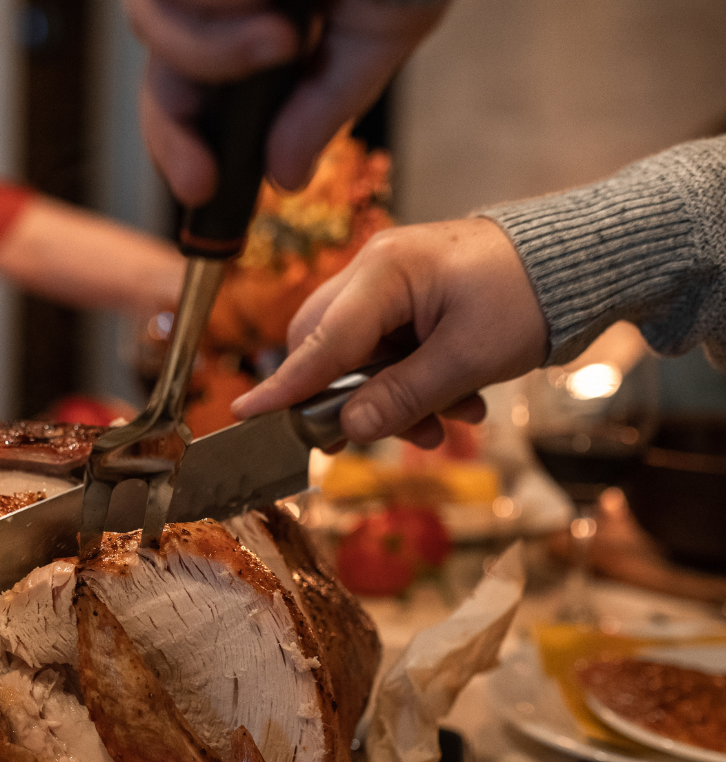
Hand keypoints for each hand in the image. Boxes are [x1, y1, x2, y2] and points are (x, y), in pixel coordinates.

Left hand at [127, 0, 448, 204]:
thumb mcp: (383, 30)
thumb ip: (326, 106)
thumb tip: (285, 179)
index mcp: (261, 21)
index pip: (193, 94)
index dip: (180, 146)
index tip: (201, 188)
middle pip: (158, 70)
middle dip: (175, 126)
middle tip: (203, 171)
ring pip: (151, 22)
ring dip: (212, 50)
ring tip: (285, 30)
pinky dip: (220, 5)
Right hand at [231, 218, 549, 447]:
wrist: (579, 263)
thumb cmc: (529, 295)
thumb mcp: (468, 358)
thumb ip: (402, 395)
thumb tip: (348, 429)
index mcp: (386, 272)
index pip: (321, 340)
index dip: (286, 384)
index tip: (245, 413)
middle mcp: (378, 273)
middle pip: (329, 348)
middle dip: (354, 399)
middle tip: (384, 434)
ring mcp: (393, 288)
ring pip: (360, 358)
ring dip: (395, 400)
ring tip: (446, 424)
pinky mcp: (410, 304)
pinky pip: (388, 353)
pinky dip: (414, 386)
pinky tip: (458, 403)